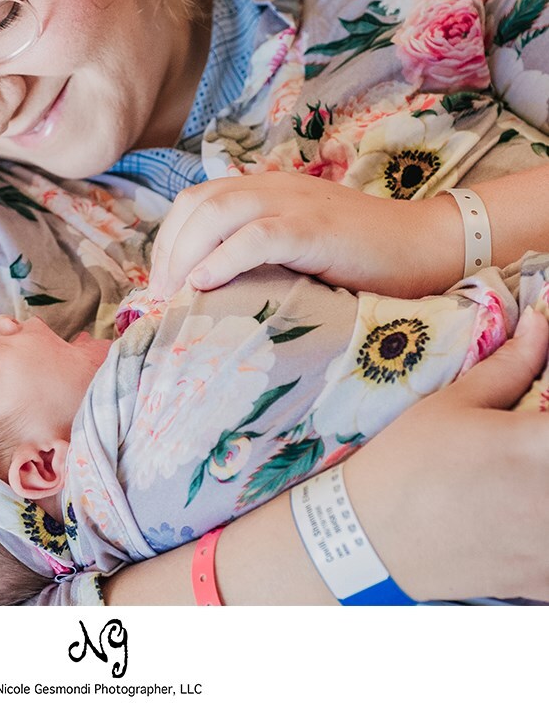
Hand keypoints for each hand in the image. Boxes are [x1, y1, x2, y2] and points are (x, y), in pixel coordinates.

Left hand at [148, 171, 460, 299]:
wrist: (428, 247)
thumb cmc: (364, 258)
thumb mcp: (300, 246)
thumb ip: (259, 252)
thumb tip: (208, 290)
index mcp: (266, 189)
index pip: (196, 201)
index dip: (169, 240)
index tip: (162, 285)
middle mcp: (273, 188)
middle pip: (196, 205)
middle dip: (168, 251)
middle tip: (161, 299)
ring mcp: (295, 204)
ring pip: (217, 213)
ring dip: (185, 256)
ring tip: (176, 297)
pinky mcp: (315, 229)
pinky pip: (257, 237)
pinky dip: (223, 260)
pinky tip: (205, 286)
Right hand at [346, 306, 548, 602]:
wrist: (372, 536)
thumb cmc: (408, 459)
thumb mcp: (453, 402)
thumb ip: (510, 364)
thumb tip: (540, 324)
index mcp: (539, 444)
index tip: (541, 412)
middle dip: (546, 446)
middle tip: (530, 443)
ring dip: (545, 486)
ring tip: (525, 474)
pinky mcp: (547, 578)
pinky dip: (546, 530)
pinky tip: (522, 515)